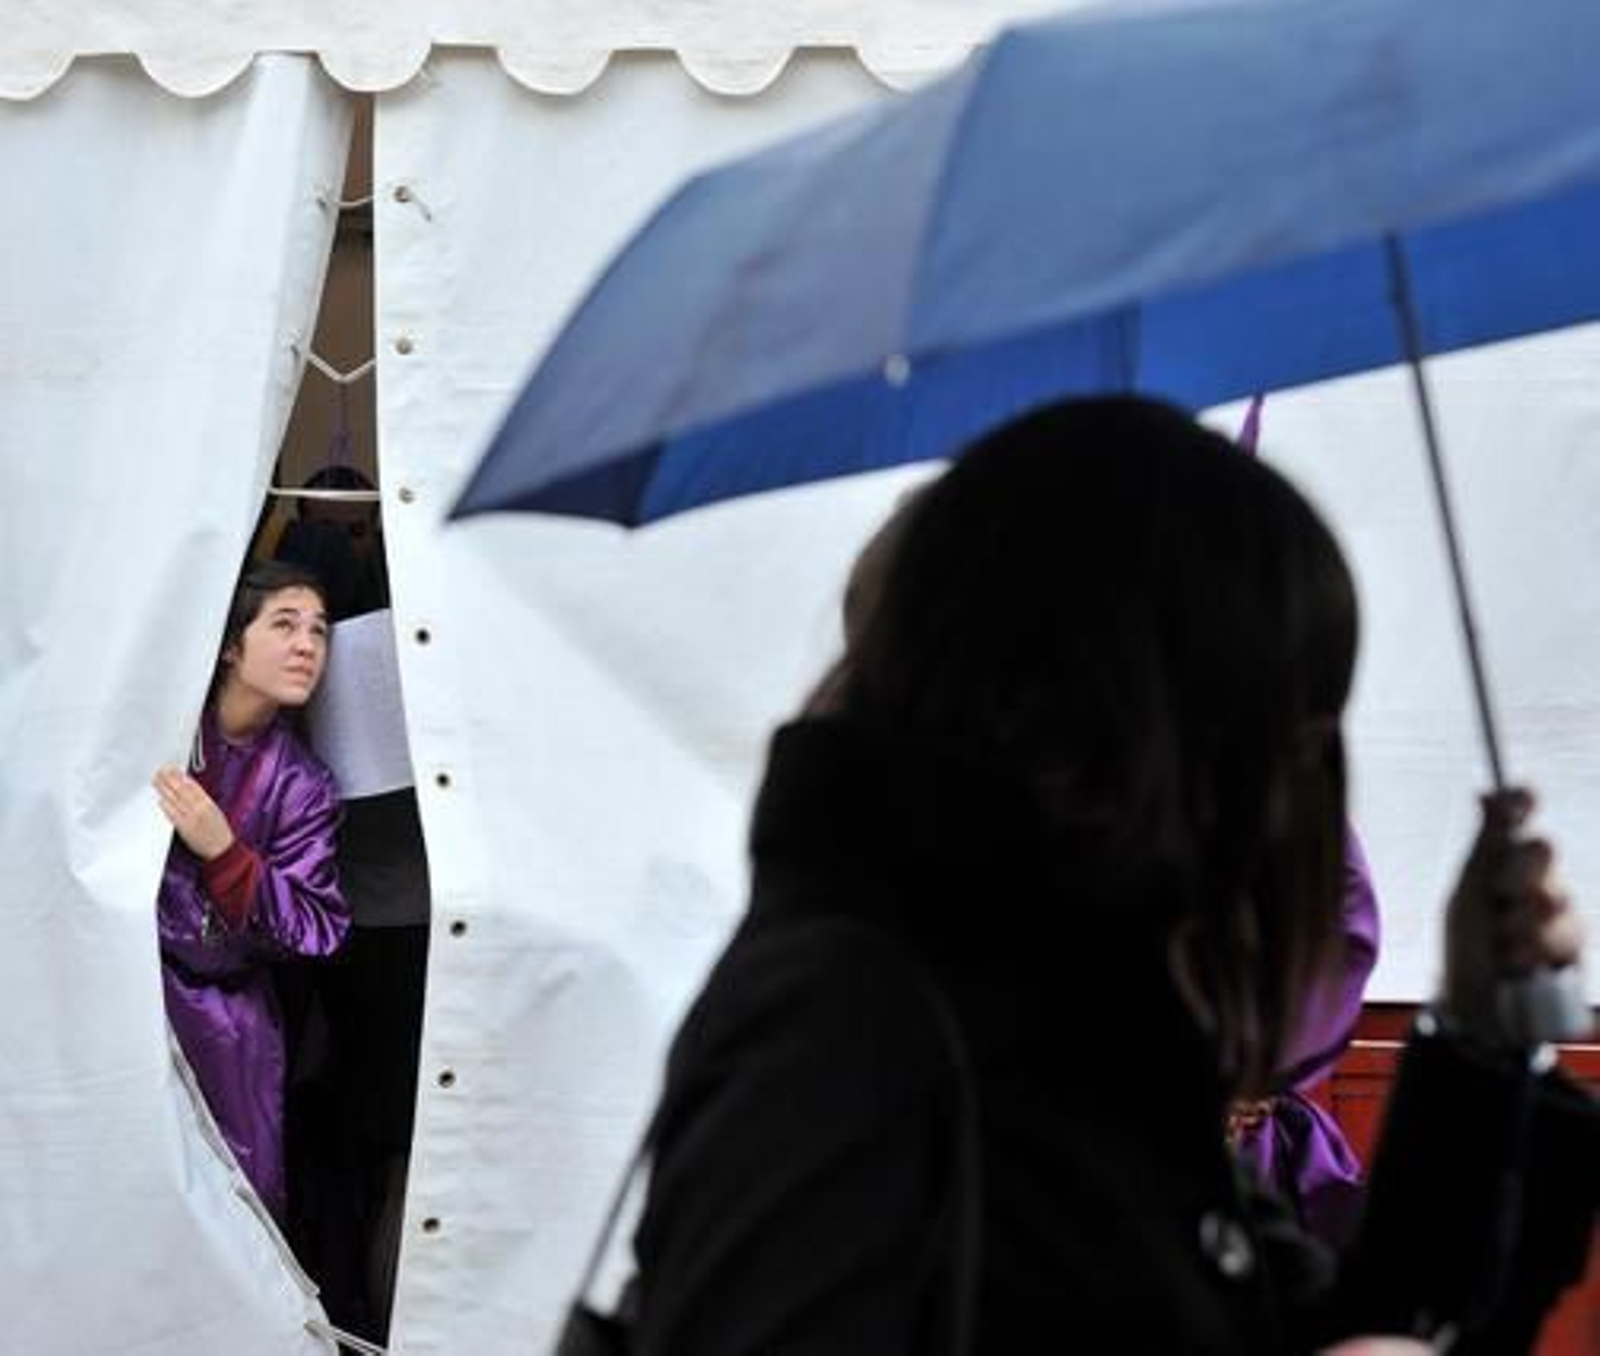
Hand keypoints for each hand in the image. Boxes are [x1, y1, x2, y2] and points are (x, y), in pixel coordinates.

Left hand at [152, 766, 234, 861]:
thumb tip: (188, 787)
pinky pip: (173, 815)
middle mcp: (199, 809)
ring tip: (157, 781)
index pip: (192, 786)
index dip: (181, 776)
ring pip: (175, 800)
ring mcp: (191, 818)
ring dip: (164, 789)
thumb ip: (202, 799)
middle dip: (169, 779)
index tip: (173, 769)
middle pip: (181, 790)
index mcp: (208, 803)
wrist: (221, 848)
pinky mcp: (184, 828)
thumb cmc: (219, 830)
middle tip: (160, 771)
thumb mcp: (215, 810)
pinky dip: (166, 806)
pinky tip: (160, 800)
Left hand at [1440, 788, 1585, 1046]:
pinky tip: (1517, 964)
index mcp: (1501, 860)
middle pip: (1543, 850)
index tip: (1522, 796)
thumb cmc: (1464, 944)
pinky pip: (1567, 937)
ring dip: (1520, 925)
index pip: (1519, 817)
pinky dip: (1535, 952)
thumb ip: (1485, 844)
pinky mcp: (1574, 948)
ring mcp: (1557, 913)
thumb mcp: (1468, 892)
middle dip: (1518, 872)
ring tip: (1500, 945)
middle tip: (1500, 895)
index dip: (1522, 800)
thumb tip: (1484, 792)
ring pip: (1554, 898)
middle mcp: (1534, 879)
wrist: (1474, 1004)